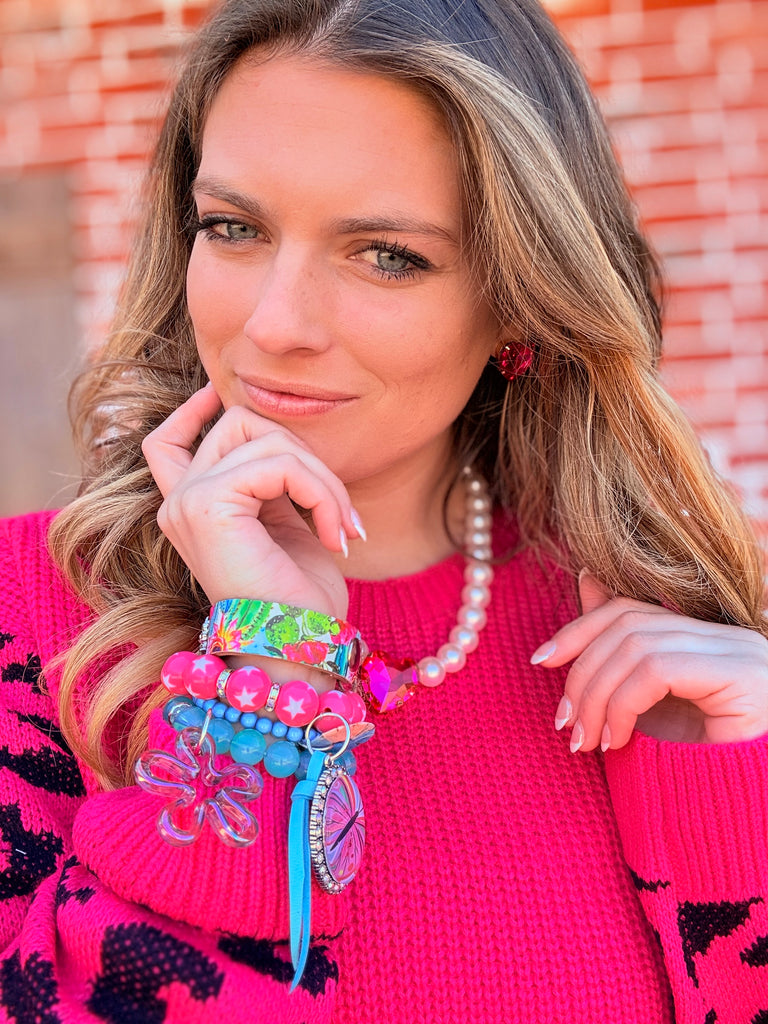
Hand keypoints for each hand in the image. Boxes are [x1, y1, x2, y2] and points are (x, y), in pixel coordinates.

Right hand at [141, 384, 363, 616]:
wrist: (298, 651)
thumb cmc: (298, 601)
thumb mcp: (285, 525)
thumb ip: (271, 481)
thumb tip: (281, 436)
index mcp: (193, 509)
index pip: (166, 443)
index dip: (192, 410)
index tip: (217, 393)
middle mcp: (179, 502)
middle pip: (238, 424)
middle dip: (304, 454)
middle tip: (341, 511)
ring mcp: (187, 502)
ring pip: (266, 437)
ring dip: (323, 478)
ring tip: (342, 526)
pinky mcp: (207, 504)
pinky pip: (279, 463)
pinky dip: (320, 491)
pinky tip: (336, 533)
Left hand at [531, 572, 767, 750]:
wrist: (746, 812)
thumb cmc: (698, 767)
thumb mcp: (646, 711)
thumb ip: (618, 663)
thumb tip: (584, 586)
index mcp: (705, 639)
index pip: (630, 609)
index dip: (579, 629)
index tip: (541, 660)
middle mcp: (727, 637)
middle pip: (628, 623)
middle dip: (582, 670)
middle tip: (563, 719)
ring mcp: (738, 652)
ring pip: (637, 646)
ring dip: (596, 695)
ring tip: (584, 739)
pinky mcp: (739, 676)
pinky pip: (657, 671)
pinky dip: (622, 705)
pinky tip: (616, 741)